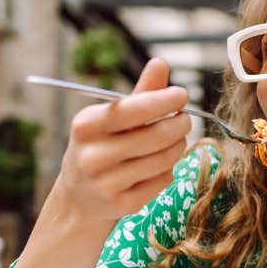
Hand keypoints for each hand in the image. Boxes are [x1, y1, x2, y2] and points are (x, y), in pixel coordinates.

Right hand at [54, 58, 190, 221]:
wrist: (80, 196)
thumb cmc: (101, 146)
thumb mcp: (111, 118)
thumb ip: (140, 93)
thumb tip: (161, 64)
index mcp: (86, 125)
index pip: (135, 109)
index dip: (164, 100)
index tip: (181, 95)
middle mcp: (93, 155)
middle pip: (156, 136)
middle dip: (179, 125)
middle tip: (186, 120)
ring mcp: (107, 183)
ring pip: (164, 160)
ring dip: (178, 146)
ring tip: (177, 140)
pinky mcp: (123, 204)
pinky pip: (162, 180)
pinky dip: (169, 170)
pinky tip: (161, 165)